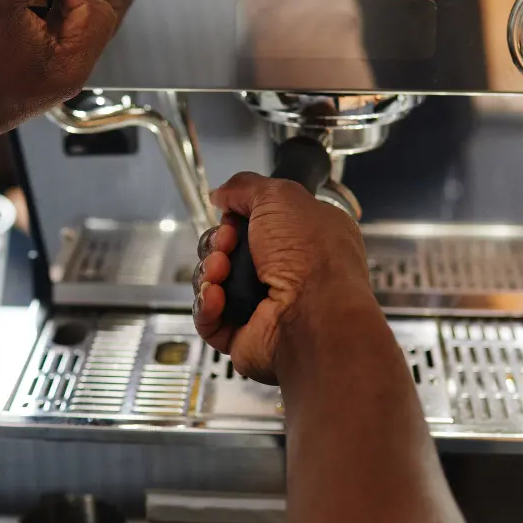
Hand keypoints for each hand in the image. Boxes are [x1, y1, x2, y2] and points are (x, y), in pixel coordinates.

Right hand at [193, 173, 372, 383]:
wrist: (315, 315)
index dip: (234, 219)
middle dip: (217, 245)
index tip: (232, 219)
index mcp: (303, 239)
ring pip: (214, 284)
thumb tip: (222, 194)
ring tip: (222, 273)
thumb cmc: (312, 257)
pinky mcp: (244, 335)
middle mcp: (287, 273)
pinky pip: (209, 319)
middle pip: (227, 253)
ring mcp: (265, 306)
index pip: (255, 225)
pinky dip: (207, 306)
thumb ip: (246, 187)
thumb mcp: (280, 197)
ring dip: (209, 273)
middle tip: (227, 245)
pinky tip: (217, 297)